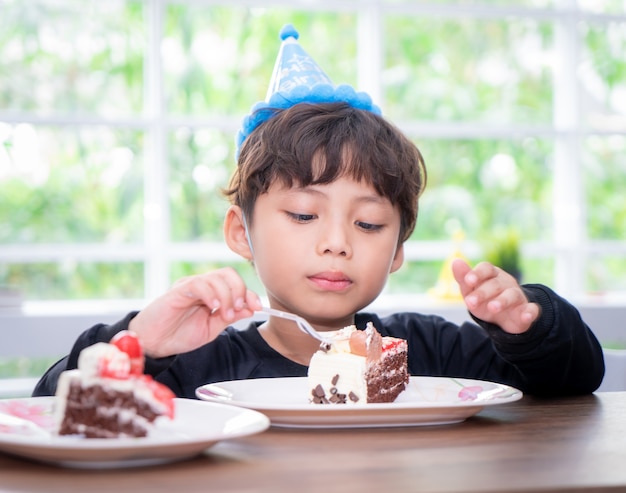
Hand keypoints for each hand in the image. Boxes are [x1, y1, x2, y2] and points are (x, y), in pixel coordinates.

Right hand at [128, 267, 262, 357]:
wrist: (153, 343)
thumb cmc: (178, 335)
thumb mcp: (211, 329)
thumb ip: (229, 317)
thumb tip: (250, 308)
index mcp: (211, 294)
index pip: (234, 284)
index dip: (249, 294)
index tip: (258, 307)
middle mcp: (202, 286)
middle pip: (228, 274)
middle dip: (240, 290)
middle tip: (240, 308)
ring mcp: (190, 286)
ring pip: (216, 278)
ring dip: (227, 295)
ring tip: (225, 313)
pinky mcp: (178, 290)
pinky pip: (199, 284)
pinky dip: (211, 293)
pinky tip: (214, 307)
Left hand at [451, 259, 539, 333]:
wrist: (504, 318)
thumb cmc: (485, 299)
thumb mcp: (471, 291)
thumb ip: (464, 278)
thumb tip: (455, 261)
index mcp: (492, 275)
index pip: (486, 268)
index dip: (477, 273)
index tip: (467, 281)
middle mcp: (506, 282)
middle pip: (495, 284)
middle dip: (482, 292)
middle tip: (470, 302)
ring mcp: (518, 296)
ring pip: (512, 295)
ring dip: (502, 301)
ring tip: (492, 307)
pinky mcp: (528, 310)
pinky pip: (532, 309)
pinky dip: (530, 313)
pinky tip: (525, 317)